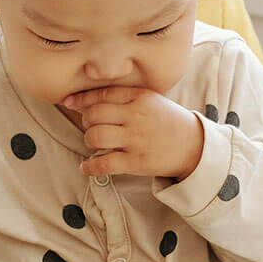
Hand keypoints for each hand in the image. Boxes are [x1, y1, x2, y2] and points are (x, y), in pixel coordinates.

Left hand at [62, 86, 204, 179]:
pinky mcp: (136, 161)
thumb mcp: (151, 99)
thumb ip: (124, 96)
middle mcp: (136, 116)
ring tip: (94, 143)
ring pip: (96, 137)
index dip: (82, 99)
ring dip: (89, 140)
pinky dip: (90, 167)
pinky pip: (105, 164)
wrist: (193, 145)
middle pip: (94, 115)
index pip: (102, 94)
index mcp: (139, 97)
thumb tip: (88, 100)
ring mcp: (136, 139)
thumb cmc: (167, 120)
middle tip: (91, 125)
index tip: (70, 102)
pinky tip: (86, 167)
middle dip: (86, 120)